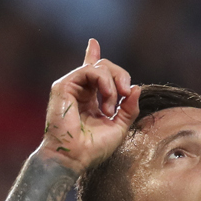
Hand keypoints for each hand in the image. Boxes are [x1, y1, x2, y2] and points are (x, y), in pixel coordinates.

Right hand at [41, 39, 139, 171]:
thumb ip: (129, 108)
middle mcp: (79, 91)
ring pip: (99, 66)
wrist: (75, 157)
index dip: (93, 56)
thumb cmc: (94, 148)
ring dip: (113, 84)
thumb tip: (137, 88)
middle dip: (121, 76)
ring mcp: (71, 87)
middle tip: (127, 94)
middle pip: (103, 66)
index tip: (93, 42)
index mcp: (90, 99)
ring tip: (111, 108)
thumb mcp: (119, 126)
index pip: (93, 73)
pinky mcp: (63, 86)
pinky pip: (89, 70)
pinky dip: (104, 82)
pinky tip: (108, 98)